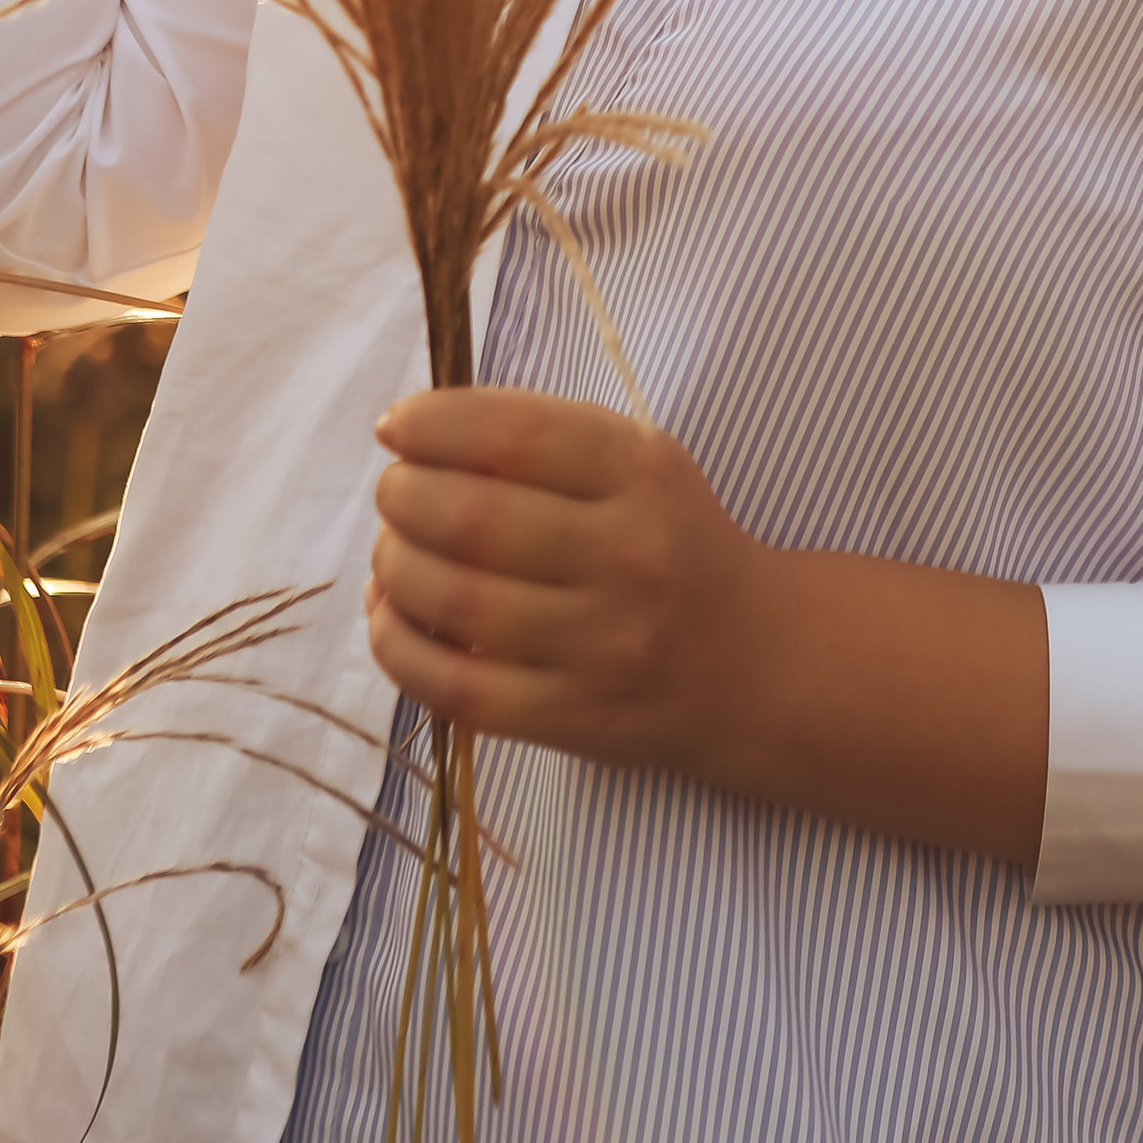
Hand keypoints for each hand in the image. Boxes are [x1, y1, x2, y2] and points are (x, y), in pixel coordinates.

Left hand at [366, 388, 768, 787]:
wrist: (753, 661)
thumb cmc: (672, 540)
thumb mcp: (640, 461)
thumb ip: (541, 438)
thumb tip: (411, 435)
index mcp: (641, 472)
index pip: (512, 435)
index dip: (432, 424)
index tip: (395, 428)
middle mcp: (626, 554)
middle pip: (471, 519)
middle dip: (403, 497)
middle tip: (394, 494)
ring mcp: (601, 644)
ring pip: (454, 602)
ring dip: (393, 567)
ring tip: (391, 552)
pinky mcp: (574, 718)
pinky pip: (456, 687)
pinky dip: (398, 648)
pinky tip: (389, 616)